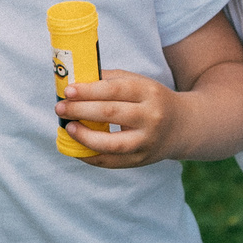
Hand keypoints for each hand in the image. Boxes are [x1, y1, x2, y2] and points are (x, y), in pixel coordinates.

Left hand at [57, 69, 187, 166]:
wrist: (182, 126)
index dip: (88, 91)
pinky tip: (77, 148)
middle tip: (60, 108)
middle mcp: (151, 117)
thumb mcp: (138, 82)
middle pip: (111, 114)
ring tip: (68, 128)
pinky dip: (91, 156)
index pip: (114, 90)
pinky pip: (112, 162)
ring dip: (85, 137)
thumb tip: (75, 82)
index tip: (68, 91)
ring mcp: (147, 141)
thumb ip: (109, 80)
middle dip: (80, 110)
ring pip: (113, 143)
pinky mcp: (142, 160)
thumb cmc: (151, 100)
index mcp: (148, 92)